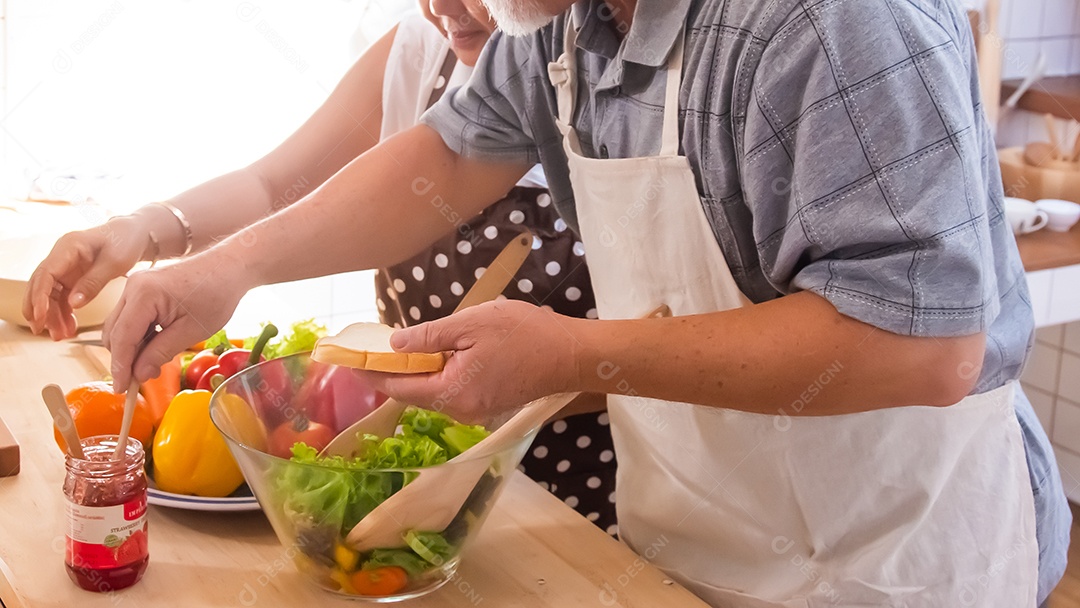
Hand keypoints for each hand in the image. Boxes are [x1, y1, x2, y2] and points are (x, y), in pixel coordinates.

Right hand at [23, 216, 150, 339]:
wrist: (134, 234)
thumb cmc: (125, 241)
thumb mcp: (114, 262)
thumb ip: (93, 282)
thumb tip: (73, 304)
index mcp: (68, 247)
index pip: (45, 273)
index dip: (39, 296)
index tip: (40, 317)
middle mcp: (61, 257)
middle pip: (40, 285)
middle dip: (38, 309)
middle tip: (42, 331)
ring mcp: (64, 268)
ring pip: (49, 294)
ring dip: (51, 315)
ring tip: (60, 335)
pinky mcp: (71, 278)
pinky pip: (61, 297)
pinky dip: (63, 313)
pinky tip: (68, 328)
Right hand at [102, 250, 249, 390]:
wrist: (228, 267)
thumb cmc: (216, 294)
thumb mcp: (191, 331)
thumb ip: (161, 353)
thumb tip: (139, 374)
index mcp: (143, 295)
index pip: (122, 338)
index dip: (120, 367)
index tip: (121, 389)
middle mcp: (132, 287)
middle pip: (115, 332)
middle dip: (124, 358)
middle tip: (140, 380)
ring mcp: (135, 286)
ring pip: (120, 326)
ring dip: (132, 348)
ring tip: (153, 364)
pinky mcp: (142, 289)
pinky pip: (131, 317)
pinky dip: (139, 336)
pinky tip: (155, 347)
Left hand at [357, 300, 584, 422]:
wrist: (572, 354)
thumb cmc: (525, 335)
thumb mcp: (471, 324)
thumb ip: (429, 336)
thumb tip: (396, 344)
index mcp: (451, 392)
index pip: (398, 386)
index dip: (371, 372)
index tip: (347, 361)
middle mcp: (460, 409)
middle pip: (415, 391)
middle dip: (392, 371)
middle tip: (370, 349)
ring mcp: (476, 410)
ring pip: (434, 390)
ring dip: (417, 370)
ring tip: (401, 347)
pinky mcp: (490, 403)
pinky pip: (453, 389)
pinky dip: (439, 373)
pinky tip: (437, 353)